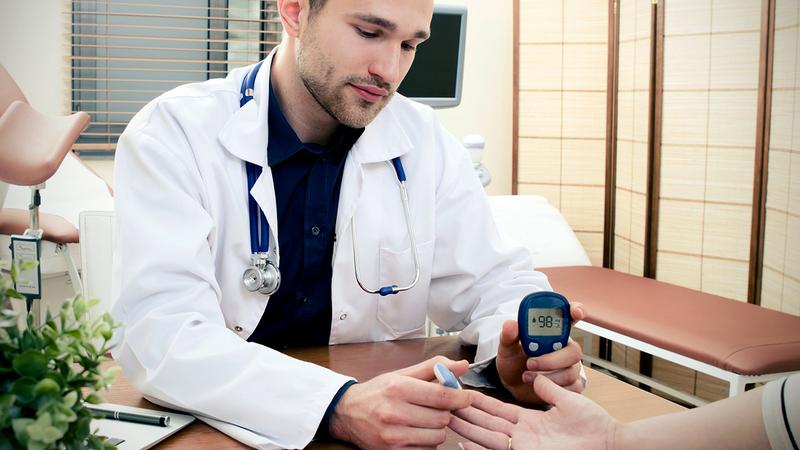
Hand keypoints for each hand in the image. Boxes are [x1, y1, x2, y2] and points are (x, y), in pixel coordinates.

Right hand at [328, 356, 471, 448]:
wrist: (347, 414)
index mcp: (398, 389)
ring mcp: (393, 436)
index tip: (466, 397)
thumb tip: (462, 365)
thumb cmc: (378, 392)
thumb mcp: (402, 375)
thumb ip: (434, 368)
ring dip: (437, 429)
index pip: (442, 396)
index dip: (461, 397)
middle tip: (435, 407)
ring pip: (437, 436)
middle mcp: (394, 412)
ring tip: (424, 419)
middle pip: (442, 418)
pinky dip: (427, 442)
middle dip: (444, 412)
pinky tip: (416, 432)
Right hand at [449, 375, 617, 449]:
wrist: (610, 442)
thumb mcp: (567, 400)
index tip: (465, 394)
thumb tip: (535, 377)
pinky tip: (463, 444)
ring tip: (448, 421)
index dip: (481, 404)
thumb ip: (549, 389)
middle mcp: (524, 436)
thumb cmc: (595, 425)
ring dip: (468, 430)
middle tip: (445, 406)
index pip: (499, 411)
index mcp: (531, 421)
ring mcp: (524, 447)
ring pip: (488, 438)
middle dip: (467, 416)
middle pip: (488, 424)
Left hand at [495, 303, 584, 403]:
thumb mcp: (507, 347)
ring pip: (570, 372)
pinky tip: (539, 388)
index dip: (576, 311)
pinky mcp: (570, 385)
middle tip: (530, 363)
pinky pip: (571, 388)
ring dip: (548, 376)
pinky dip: (553, 389)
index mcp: (553, 333)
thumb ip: (508, 336)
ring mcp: (570, 367)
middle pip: (573, 351)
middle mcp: (565, 348)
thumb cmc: (513, 361)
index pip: (570, 317)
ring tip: (526, 376)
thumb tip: (511, 324)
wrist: (512, 385)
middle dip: (552, 359)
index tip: (574, 312)